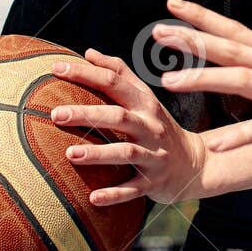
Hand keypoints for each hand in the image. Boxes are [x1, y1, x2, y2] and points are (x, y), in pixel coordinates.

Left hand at [49, 49, 207, 206]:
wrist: (195, 162)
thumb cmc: (158, 126)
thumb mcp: (145, 98)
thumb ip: (120, 73)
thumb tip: (89, 52)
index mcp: (145, 103)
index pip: (114, 82)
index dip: (85, 73)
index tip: (55, 68)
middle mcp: (150, 126)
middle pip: (118, 116)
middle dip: (88, 114)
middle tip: (56, 114)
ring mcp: (153, 155)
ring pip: (126, 152)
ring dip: (99, 154)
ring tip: (70, 153)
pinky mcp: (154, 182)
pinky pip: (133, 189)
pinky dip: (114, 194)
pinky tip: (92, 197)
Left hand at [150, 0, 251, 158]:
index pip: (237, 32)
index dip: (204, 18)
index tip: (172, 5)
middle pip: (233, 49)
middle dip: (195, 39)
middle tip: (158, 32)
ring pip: (245, 80)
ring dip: (206, 80)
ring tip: (171, 81)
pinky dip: (243, 134)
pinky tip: (217, 143)